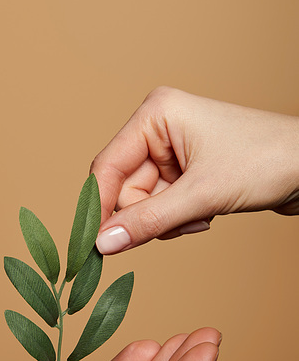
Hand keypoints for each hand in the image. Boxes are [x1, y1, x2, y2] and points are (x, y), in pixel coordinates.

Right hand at [92, 87, 298, 253]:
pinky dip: (180, 219)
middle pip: (125, 189)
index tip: (93, 245)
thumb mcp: (201, 195)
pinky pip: (162, 206)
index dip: (100, 208)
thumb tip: (104, 243)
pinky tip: (206, 214)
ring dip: (168, 220)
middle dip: (149, 215)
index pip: (107, 166)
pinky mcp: (187, 172)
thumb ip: (149, 220)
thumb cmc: (267, 161)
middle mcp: (160, 129)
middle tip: (180, 223)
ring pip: (144, 203)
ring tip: (202, 215)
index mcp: (156, 114)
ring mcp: (174, 152)